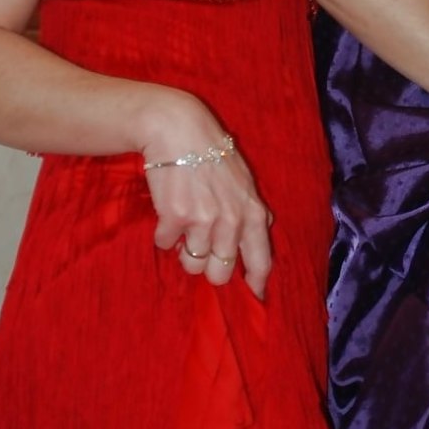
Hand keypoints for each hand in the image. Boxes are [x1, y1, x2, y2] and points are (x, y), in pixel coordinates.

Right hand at [143, 128, 271, 299]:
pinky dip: (163, 234)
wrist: (178, 130)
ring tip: (184, 226)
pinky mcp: (174, 218)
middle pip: (220, 273)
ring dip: (184, 251)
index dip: (257, 283)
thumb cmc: (212, 154)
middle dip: (209, 267)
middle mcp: (231, 221)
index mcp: (252, 213)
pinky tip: (167, 212)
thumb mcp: (243, 180)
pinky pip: (164, 244)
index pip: (261, 260)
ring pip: (191, 264)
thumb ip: (253, 209)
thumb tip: (265, 229)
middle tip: (201, 247)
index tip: (254, 298)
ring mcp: (202, 221)